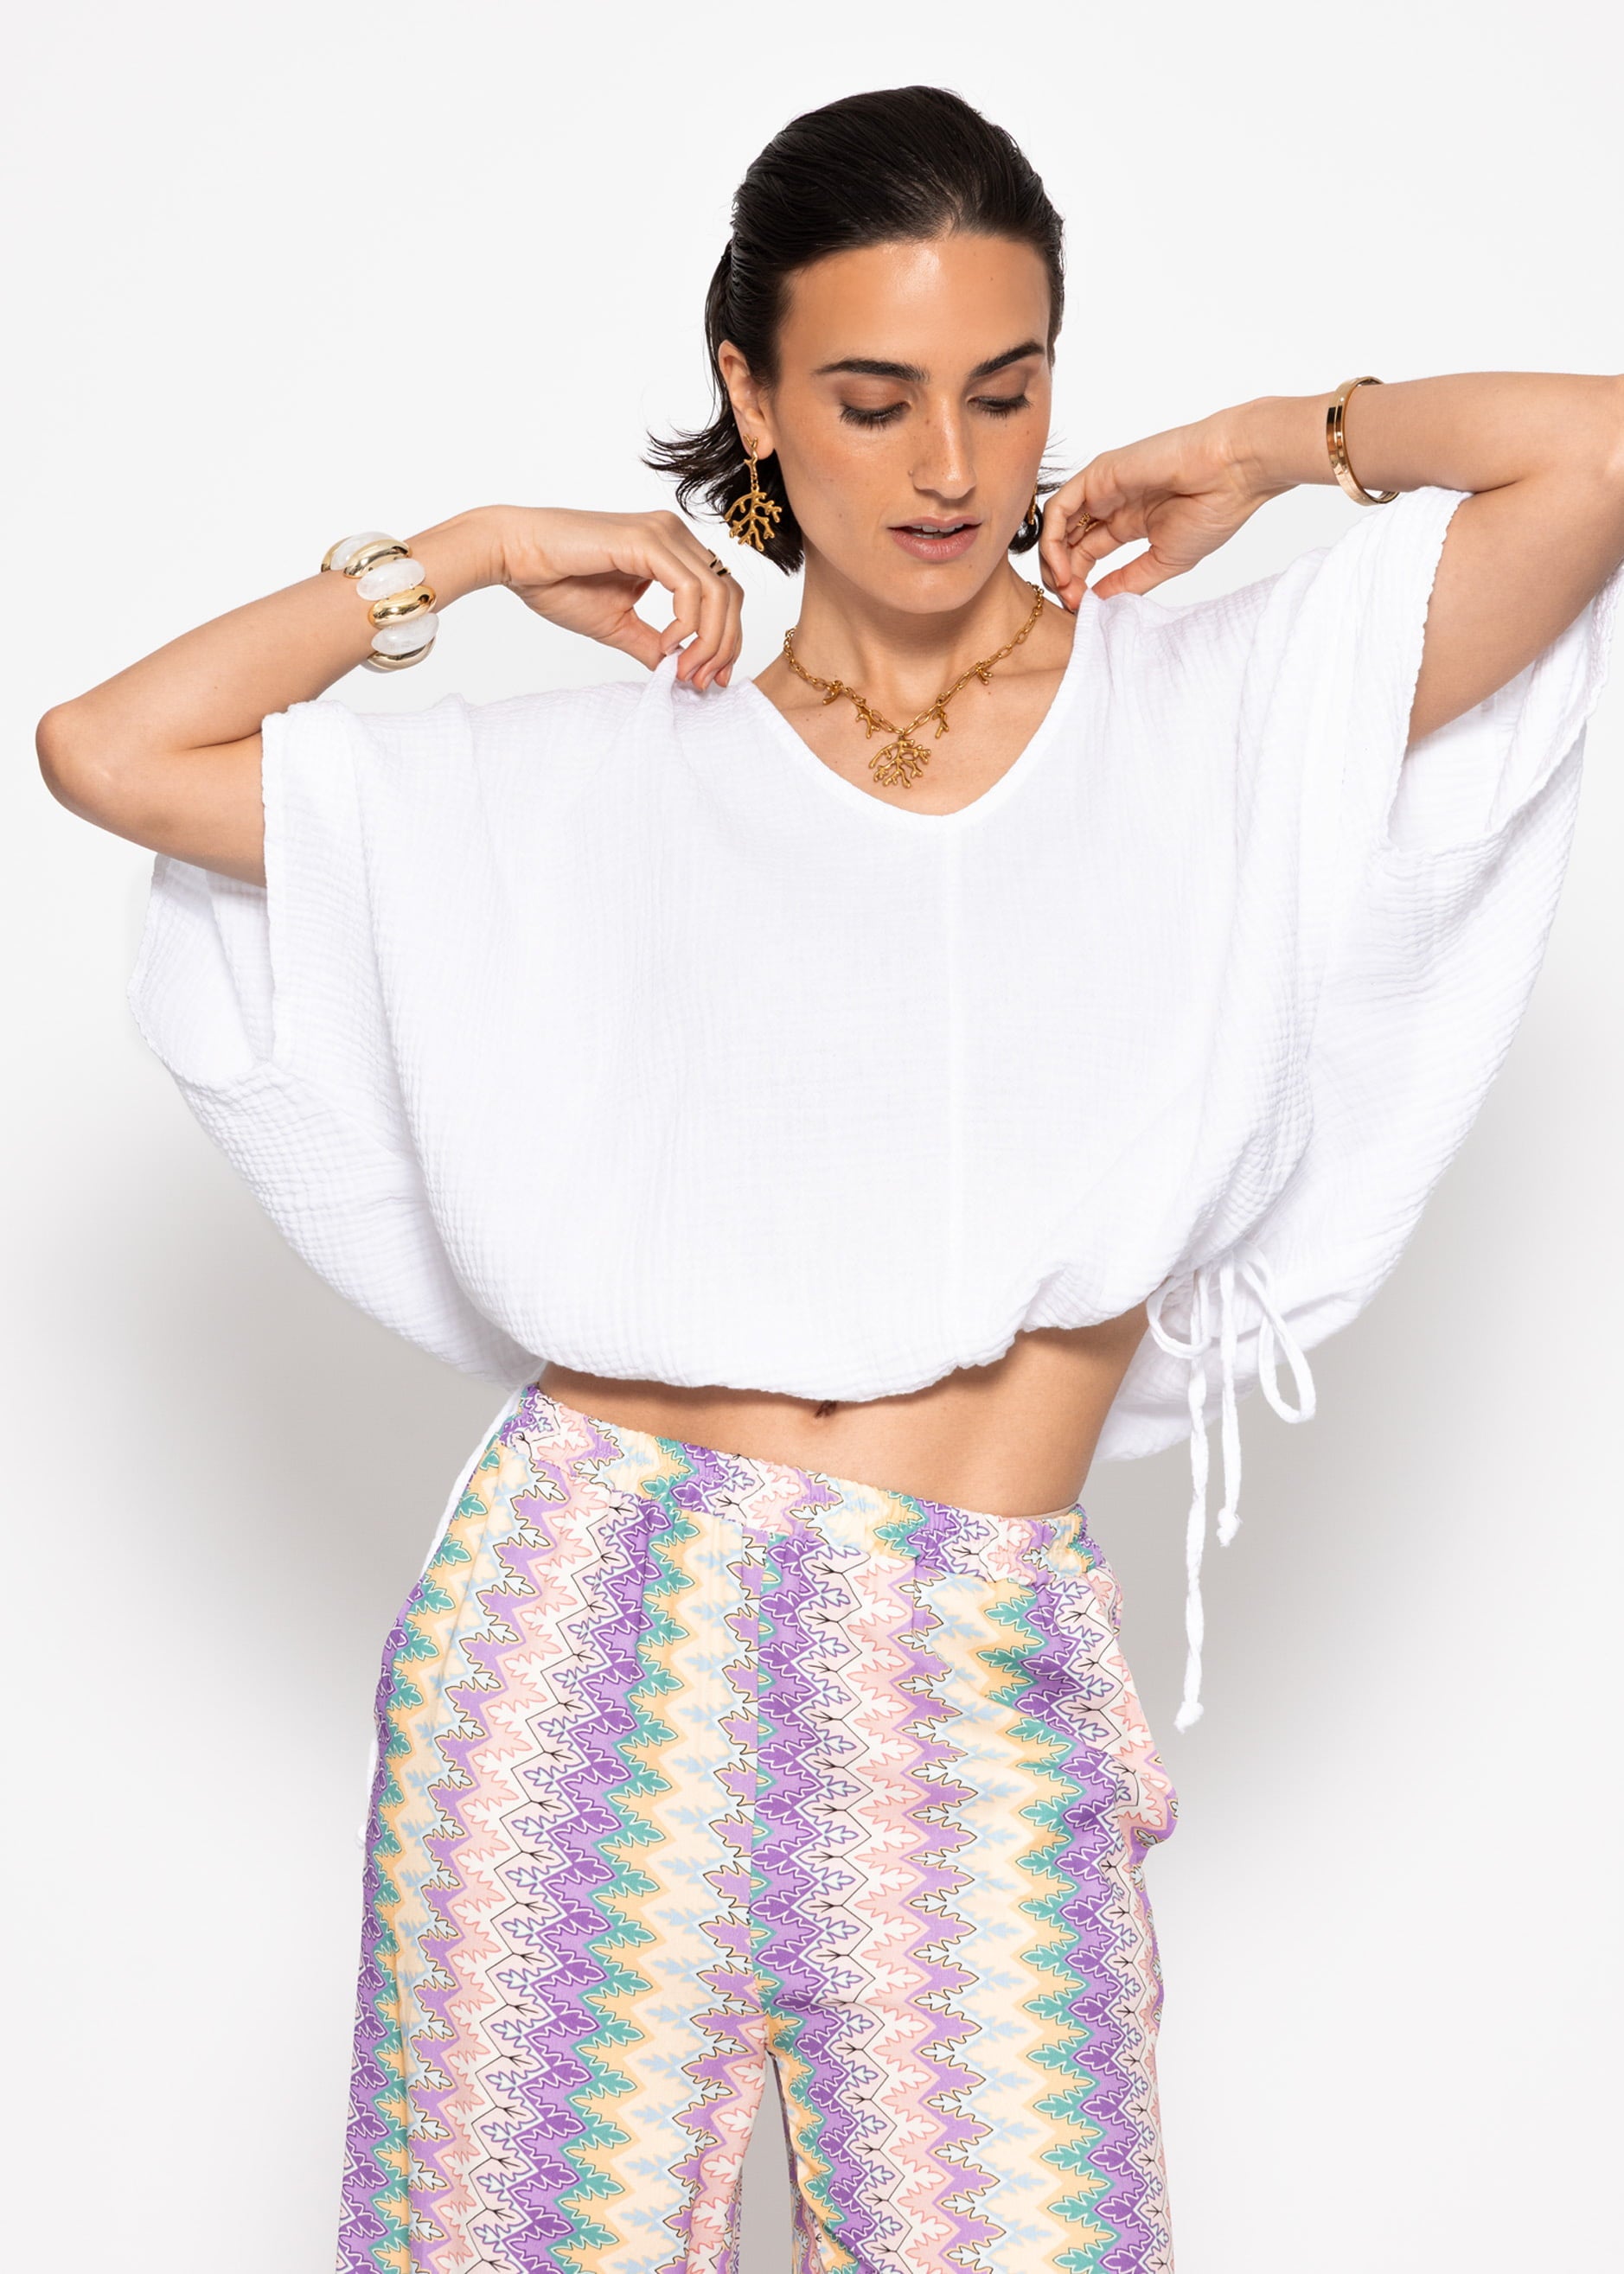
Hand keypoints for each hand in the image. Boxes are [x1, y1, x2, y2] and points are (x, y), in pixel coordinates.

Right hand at [496, 506, 743, 687]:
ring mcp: (664, 534)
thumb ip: (654, 645)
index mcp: (672, 551)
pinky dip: (687, 624)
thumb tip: (680, 673)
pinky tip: (667, 644)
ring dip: (709, 641)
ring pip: (718, 593)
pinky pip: (690, 588)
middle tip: (702, 682)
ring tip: (682, 671)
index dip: (727, 640)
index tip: (711, 679)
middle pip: (731, 594)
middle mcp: (674, 536)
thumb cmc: (558, 581)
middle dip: (725, 645)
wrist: (516, 556)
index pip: (723, 595)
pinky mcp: (648, 541)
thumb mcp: (618, 625)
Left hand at [1038, 409, 1280, 609]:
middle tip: (1068, 602)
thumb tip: (1095, 603)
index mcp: (1129, 522)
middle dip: (1061, 577)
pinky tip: (1063, 566)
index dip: (1077, 585)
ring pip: (1057, 526)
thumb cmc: (1211, 510)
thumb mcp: (1164, 560)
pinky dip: (1052, 539)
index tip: (1080, 610)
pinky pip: (1059, 508)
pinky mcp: (1097, 474)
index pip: (1086, 556)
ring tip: (1064, 587)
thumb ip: (1128, 581)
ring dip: (1052, 561)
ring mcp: (1102, 488)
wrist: (1231, 473)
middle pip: (1066, 543)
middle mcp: (1111, 504)